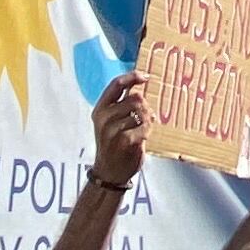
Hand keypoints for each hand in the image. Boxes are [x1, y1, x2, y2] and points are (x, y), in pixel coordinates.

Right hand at [87, 71, 149, 189]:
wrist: (109, 173)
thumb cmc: (113, 144)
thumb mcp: (111, 121)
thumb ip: (123, 104)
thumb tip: (140, 87)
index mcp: (100, 109)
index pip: (116, 84)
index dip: (132, 77)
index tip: (145, 76)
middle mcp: (104, 118)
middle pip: (135, 98)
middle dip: (145, 106)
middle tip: (146, 116)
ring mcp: (112, 130)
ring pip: (142, 112)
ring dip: (148, 119)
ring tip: (143, 127)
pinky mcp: (124, 141)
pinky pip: (145, 127)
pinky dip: (148, 130)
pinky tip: (144, 135)